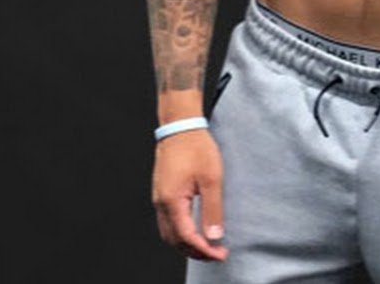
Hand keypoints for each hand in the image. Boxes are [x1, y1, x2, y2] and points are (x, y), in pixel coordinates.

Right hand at [152, 129, 228, 261]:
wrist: (180, 125)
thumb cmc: (195, 146)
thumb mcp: (211, 177)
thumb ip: (212, 209)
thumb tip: (214, 236)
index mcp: (172, 201)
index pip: (186, 237)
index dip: (203, 250)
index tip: (220, 254)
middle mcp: (161, 203)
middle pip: (174, 240)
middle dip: (194, 251)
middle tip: (215, 254)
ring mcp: (159, 197)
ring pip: (168, 233)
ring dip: (186, 243)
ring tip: (207, 245)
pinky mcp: (162, 192)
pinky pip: (167, 221)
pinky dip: (181, 232)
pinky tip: (194, 228)